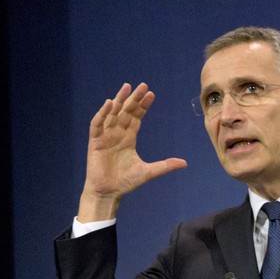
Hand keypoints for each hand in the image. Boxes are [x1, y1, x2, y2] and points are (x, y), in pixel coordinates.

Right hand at [78, 83, 186, 221]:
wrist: (108, 193)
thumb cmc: (125, 182)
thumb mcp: (148, 172)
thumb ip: (165, 165)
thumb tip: (184, 163)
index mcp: (128, 138)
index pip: (136, 117)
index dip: (143, 105)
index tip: (151, 94)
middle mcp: (117, 134)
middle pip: (126, 111)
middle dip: (134, 98)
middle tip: (143, 85)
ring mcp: (105, 136)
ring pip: (112, 113)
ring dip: (118, 100)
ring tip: (127, 87)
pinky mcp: (94, 142)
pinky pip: (97, 124)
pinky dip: (102, 114)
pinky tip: (108, 104)